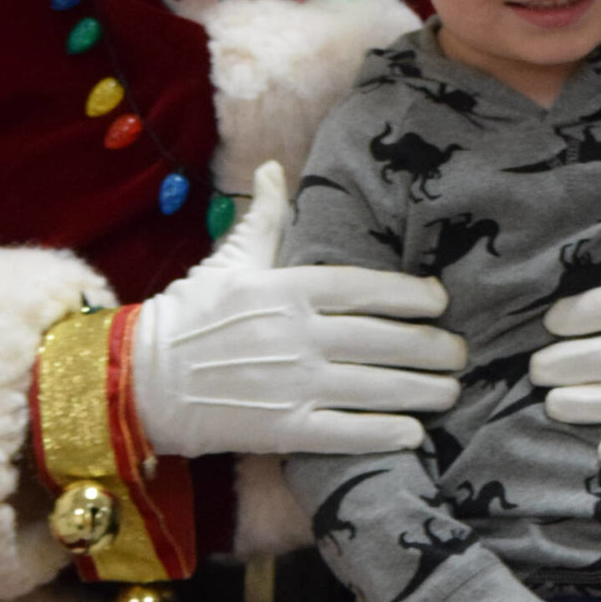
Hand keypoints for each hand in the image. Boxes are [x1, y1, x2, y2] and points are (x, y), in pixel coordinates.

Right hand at [131, 162, 464, 457]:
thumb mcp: (229, 260)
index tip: (440, 300)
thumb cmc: (190, 315)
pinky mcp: (280, 429)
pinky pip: (345, 432)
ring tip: (450, 390)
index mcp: (286, 289)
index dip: (409, 294)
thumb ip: (264, 218)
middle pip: (382, 339)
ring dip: (421, 391)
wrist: (140, 378)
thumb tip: (273, 168)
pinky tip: (414, 433)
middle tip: (460, 352)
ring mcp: (290, 384)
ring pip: (374, 387)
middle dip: (431, 348)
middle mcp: (295, 335)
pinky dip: (383, 433)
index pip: (364, 287)